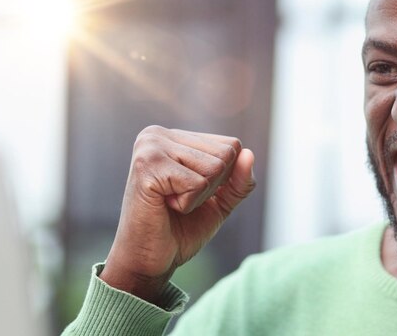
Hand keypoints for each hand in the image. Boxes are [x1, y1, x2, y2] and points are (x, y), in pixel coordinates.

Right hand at [99, 126, 255, 302]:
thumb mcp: (220, 201)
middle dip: (212, 188)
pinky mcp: (147, 166)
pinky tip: (164, 206)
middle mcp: (158, 134)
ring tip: (170, 203)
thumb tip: (249, 154)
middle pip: (225, 155)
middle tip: (179, 200)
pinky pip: (197, 183)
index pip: (231, 145)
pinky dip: (187, 204)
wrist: (146, 261)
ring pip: (214, 168)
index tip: (191, 192)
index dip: (224, 179)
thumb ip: (239, 179)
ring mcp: (150, 147)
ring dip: (198, 196)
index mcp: (173, 136)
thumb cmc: (180, 229)